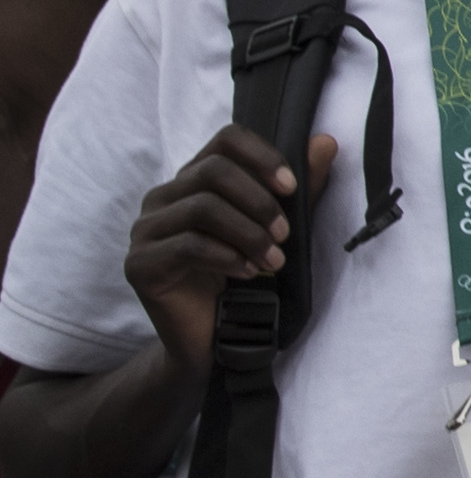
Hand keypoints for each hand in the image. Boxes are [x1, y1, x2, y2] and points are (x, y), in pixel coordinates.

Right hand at [123, 128, 334, 372]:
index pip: (225, 140)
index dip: (262, 156)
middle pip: (212, 171)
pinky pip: (187, 246)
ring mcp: (144, 230)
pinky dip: (228, 257)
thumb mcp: (277, 226)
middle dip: (258, 201)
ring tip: (273, 261)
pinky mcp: (138, 264)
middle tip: (284, 234)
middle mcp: (162, 198)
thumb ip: (300, 188)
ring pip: (202, 207)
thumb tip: (325, 142)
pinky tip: (248, 273)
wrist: (214, 337)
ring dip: (248, 233)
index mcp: (193, 180)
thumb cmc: (245, 274)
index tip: (292, 187)